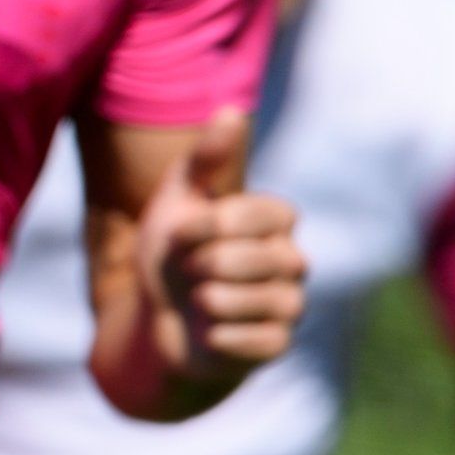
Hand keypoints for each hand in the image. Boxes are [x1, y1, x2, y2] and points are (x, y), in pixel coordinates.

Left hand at [138, 108, 307, 386]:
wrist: (159, 317)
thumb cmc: (173, 251)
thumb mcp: (178, 199)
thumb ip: (206, 160)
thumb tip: (232, 110)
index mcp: (277, 219)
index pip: (250, 214)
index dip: (205, 225)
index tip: (181, 231)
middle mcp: (295, 259)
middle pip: (246, 260)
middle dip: (199, 266)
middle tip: (190, 271)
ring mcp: (292, 304)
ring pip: (247, 301)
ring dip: (204, 301)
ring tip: (198, 299)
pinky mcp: (279, 344)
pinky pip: (254, 341)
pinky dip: (218, 337)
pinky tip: (209, 332)